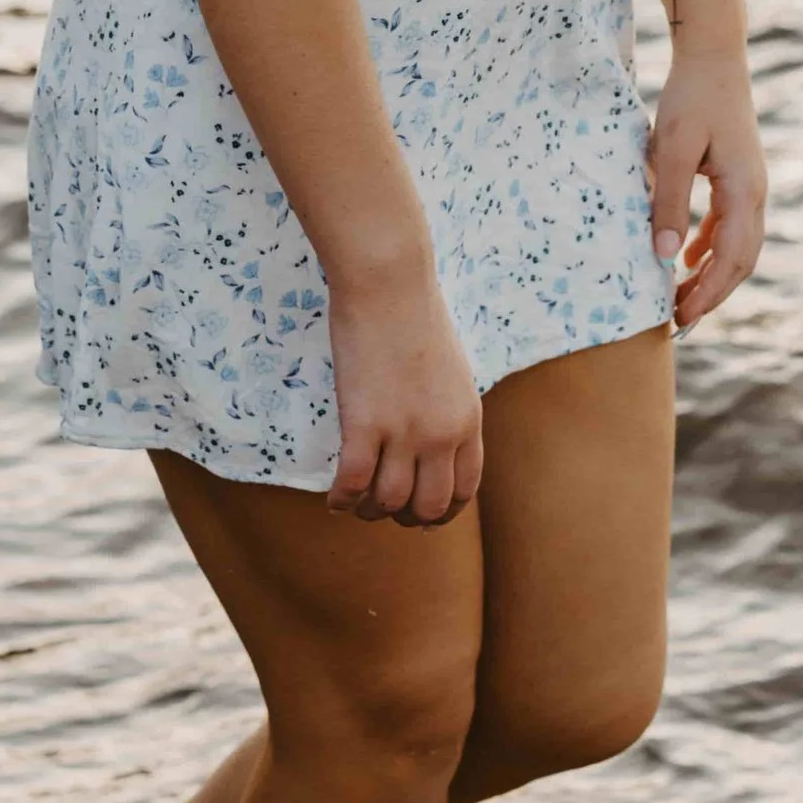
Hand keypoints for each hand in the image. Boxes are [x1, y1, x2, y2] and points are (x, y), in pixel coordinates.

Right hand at [325, 270, 483, 524]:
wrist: (390, 284)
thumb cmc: (415, 316)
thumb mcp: (451, 371)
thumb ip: (448, 410)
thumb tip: (434, 444)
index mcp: (467, 419)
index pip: (464, 489)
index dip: (442, 512)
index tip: (422, 516)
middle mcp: (441, 433)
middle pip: (428, 506)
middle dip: (405, 518)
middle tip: (384, 510)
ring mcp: (404, 431)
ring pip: (388, 502)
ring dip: (369, 511)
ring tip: (355, 502)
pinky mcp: (365, 424)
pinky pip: (353, 484)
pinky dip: (342, 500)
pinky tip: (334, 499)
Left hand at [648, 38, 768, 329]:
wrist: (713, 54)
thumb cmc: (691, 97)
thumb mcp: (672, 150)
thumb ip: (670, 203)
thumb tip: (666, 258)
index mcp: (744, 190)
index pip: (731, 258)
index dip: (707, 292)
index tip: (678, 316)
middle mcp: (755, 192)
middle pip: (742, 260)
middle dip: (712, 293)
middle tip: (677, 319)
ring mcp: (750, 184)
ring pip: (739, 245)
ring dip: (712, 274)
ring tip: (680, 297)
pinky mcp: (738, 175)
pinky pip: (730, 224)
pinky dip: (711, 246)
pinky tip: (687, 257)